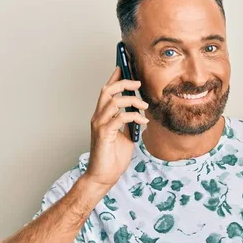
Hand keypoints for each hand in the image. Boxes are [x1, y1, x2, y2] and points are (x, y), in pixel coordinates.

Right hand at [84, 67, 148, 186]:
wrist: (104, 176)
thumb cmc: (113, 157)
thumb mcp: (126, 136)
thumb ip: (129, 123)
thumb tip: (141, 113)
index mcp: (103, 116)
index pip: (107, 92)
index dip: (114, 77)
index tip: (124, 66)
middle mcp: (98, 117)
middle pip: (107, 90)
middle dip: (123, 82)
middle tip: (138, 83)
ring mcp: (100, 125)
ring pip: (113, 101)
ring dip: (132, 100)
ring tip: (144, 106)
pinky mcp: (104, 134)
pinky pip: (120, 118)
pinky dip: (134, 116)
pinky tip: (143, 122)